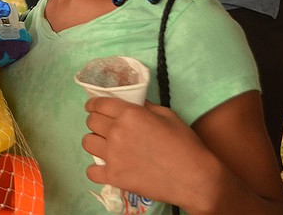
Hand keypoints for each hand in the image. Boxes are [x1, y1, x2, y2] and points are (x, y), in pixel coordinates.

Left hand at [82, 97, 209, 206]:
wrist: (195, 178)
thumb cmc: (185, 144)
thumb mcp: (167, 115)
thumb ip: (145, 106)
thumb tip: (132, 103)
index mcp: (129, 114)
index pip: (99, 104)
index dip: (94, 105)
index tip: (93, 107)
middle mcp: (117, 132)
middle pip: (91, 122)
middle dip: (96, 122)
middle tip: (104, 127)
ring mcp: (113, 155)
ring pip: (87, 143)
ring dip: (95, 142)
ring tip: (105, 146)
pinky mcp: (114, 176)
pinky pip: (91, 171)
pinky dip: (97, 170)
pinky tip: (106, 168)